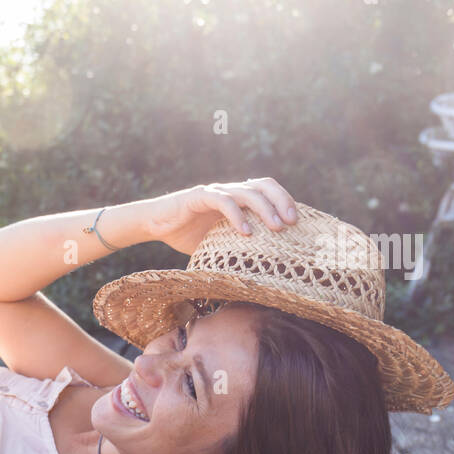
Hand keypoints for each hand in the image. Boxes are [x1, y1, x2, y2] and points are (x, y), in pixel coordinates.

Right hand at [141, 177, 299, 254]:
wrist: (156, 224)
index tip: (296, 222)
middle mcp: (229, 190)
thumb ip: (239, 244)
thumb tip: (264, 268)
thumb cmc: (187, 235)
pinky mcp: (199, 196)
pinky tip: (246, 232)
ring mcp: (215, 191)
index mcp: (237, 197)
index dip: (284, 200)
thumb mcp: (220, 241)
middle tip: (291, 223)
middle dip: (281, 201)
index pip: (267, 189)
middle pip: (263, 185)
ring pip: (247, 192)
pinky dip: (237, 215)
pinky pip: (223, 201)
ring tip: (276, 228)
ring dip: (265, 209)